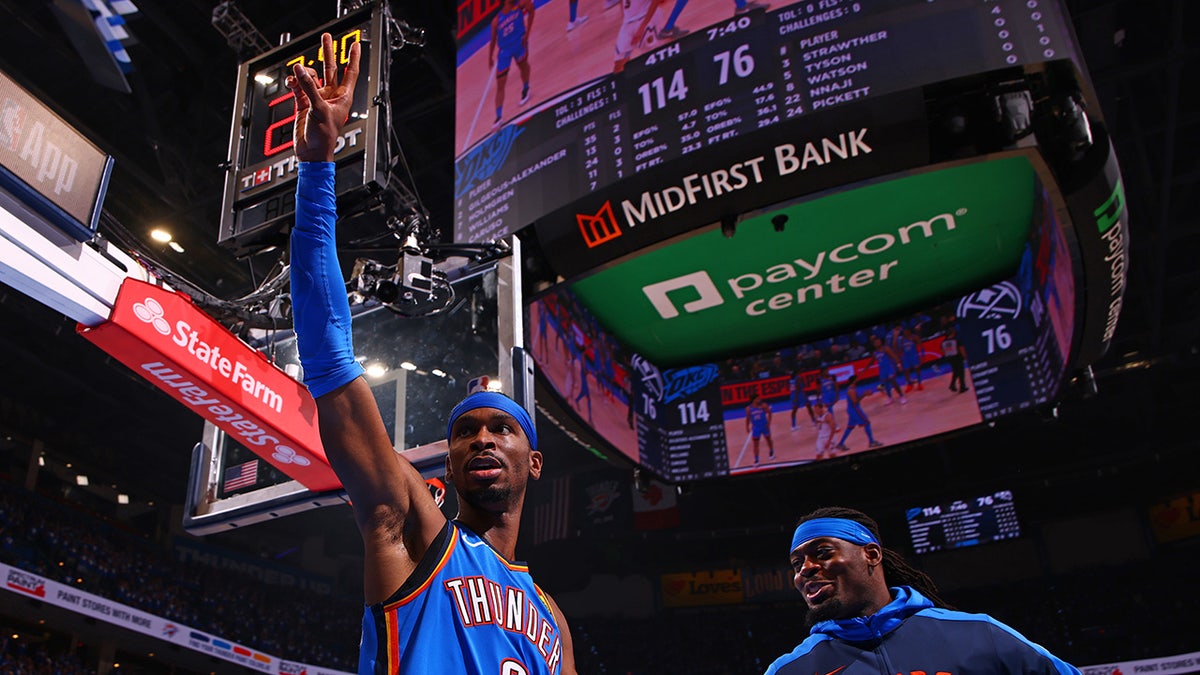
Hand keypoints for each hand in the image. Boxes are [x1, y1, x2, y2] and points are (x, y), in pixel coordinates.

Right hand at [287, 33, 360, 162]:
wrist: (311, 152)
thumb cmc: (324, 136)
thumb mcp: (318, 108)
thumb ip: (308, 87)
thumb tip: (300, 69)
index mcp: (343, 97)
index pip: (350, 72)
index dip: (353, 57)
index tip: (355, 43)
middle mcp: (330, 95)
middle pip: (330, 68)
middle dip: (327, 52)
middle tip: (326, 36)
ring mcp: (317, 98)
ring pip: (311, 76)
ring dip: (304, 72)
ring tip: (298, 72)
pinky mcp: (303, 103)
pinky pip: (298, 86)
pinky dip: (294, 81)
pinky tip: (291, 80)